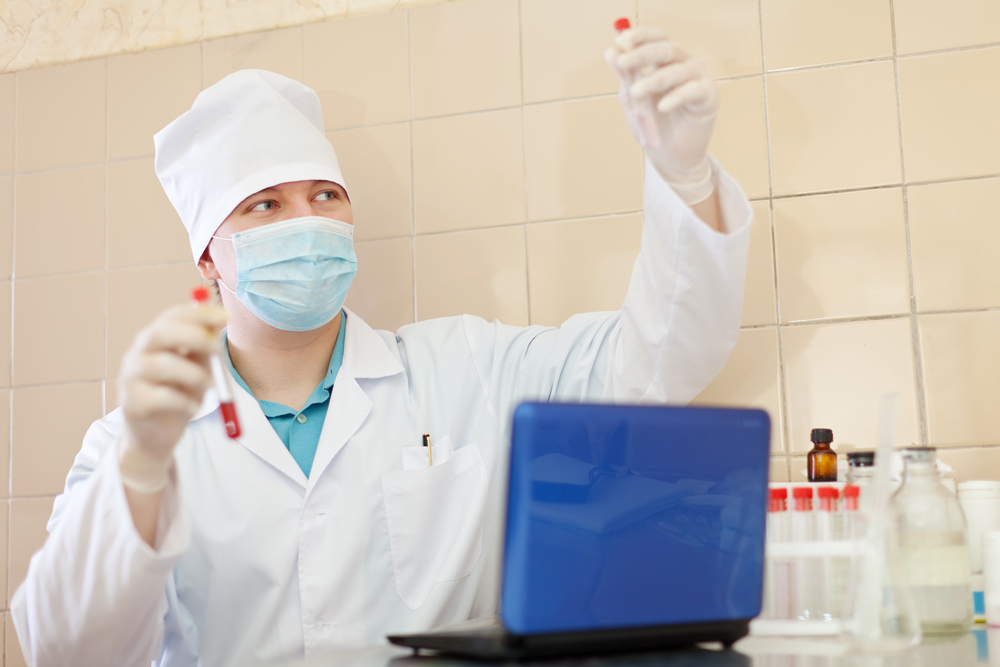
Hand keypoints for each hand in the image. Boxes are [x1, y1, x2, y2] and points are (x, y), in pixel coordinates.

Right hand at [118, 302, 226, 492]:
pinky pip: (162, 398)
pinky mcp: (133, 405)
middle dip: (194, 336)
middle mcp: (138, 353)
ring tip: (209, 386)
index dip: (200, 313)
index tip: (227, 317)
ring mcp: (131, 378)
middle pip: (161, 333)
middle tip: (217, 349)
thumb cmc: (178, 395)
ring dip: (194, 374)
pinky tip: (192, 408)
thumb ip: (205, 345)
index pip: (173, 315)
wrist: (156, 436)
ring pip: (161, 365)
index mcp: (155, 339)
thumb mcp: (197, 366)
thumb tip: (222, 318)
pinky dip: (185, 402)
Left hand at [605, 27, 719, 204]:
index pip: (655, 39)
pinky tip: (662, 107)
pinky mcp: (709, 97)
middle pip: (666, 49)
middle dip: (642, 54)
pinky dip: (676, 97)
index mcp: (664, 63)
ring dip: (654, 80)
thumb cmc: (653, 126)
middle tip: (623, 62)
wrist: (670, 157)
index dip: (640, 36)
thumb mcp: (633, 100)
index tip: (621, 41)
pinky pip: (693, 91)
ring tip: (636, 93)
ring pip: (678, 70)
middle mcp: (683, 66)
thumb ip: (625, 77)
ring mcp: (698, 80)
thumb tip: (611, 51)